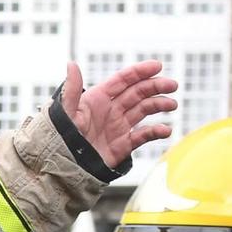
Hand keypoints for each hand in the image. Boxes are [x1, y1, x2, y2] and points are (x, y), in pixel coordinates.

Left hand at [63, 60, 177, 169]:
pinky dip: (155, 132)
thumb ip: (71, 89)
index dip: (140, 72)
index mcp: (97, 99)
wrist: (62, 167)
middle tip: (173, 85)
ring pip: (143, 111)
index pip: (122, 81)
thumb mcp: (65, 112)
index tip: (158, 66)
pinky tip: (165, 130)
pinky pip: (143, 136)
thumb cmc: (59, 138)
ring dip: (159, 105)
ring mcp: (117, 127)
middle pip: (137, 93)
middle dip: (155, 87)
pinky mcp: (122, 145)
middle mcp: (110, 110)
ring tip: (171, 105)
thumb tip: (71, 64)